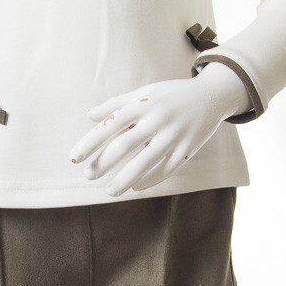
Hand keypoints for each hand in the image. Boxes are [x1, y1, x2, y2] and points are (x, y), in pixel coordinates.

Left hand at [69, 63, 249, 195]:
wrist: (210, 96)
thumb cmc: (170, 96)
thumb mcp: (144, 93)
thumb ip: (116, 105)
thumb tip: (89, 116)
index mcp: (142, 104)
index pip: (110, 124)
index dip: (90, 142)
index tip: (74, 157)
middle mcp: (156, 119)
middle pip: (124, 144)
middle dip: (104, 163)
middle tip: (89, 176)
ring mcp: (173, 135)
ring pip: (145, 162)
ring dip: (125, 179)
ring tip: (110, 191)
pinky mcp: (187, 149)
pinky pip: (165, 169)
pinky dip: (149, 180)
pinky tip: (135, 187)